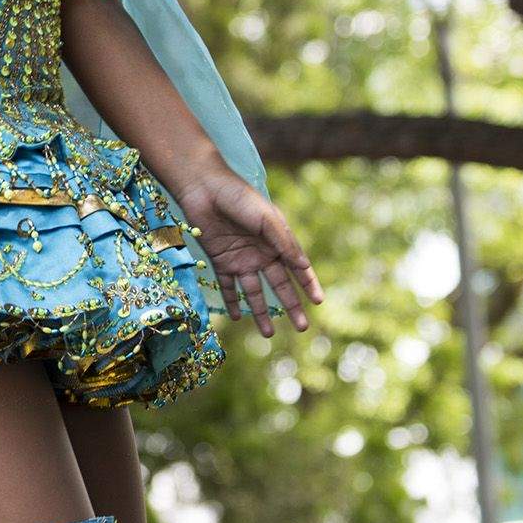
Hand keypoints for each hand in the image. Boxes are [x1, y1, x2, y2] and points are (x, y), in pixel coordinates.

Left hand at [177, 169, 324, 338]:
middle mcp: (261, 253)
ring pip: (254, 292)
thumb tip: (303, 267)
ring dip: (260, 312)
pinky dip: (232, 302)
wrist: (204, 188)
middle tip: (301, 328)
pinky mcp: (220, 262)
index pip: (296, 268)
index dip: (308, 285)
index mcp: (277, 241)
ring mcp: (241, 259)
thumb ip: (283, 243)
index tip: (319, 302)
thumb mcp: (266, 220)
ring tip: (268, 334)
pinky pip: (228, 287)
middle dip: (290, 306)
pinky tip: (237, 318)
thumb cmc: (239, 198)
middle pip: (279, 285)